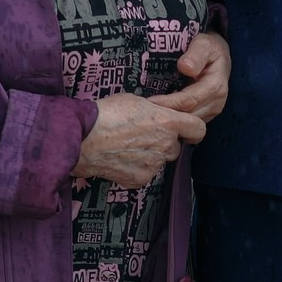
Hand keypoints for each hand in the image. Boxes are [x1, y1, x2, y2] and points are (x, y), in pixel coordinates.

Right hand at [73, 92, 206, 189]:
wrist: (82, 138)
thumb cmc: (106, 114)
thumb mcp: (135, 101)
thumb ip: (155, 111)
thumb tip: (158, 114)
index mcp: (168, 122)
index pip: (199, 129)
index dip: (193, 130)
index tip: (186, 131)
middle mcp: (166, 145)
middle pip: (176, 147)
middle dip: (164, 143)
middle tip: (144, 136)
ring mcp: (154, 165)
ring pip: (160, 161)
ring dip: (151, 156)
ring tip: (127, 147)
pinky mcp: (140, 179)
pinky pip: (145, 174)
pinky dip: (136, 169)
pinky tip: (120, 159)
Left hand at [151, 29, 230, 124]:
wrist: (217, 54)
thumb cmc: (208, 47)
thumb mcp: (204, 43)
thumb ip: (196, 54)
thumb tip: (185, 67)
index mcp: (216, 86)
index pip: (189, 100)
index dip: (168, 103)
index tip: (148, 101)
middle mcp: (216, 102)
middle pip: (188, 115)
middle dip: (166, 114)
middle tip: (142, 111)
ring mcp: (212, 110)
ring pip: (188, 122)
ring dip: (169, 119)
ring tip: (148, 113)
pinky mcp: (206, 114)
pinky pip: (189, 122)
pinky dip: (174, 119)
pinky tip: (158, 113)